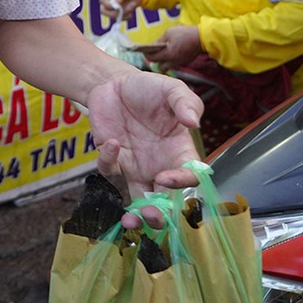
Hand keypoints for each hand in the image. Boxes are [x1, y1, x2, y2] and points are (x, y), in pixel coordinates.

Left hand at [86, 70, 204, 228]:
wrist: (114, 83)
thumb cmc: (149, 88)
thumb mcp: (172, 89)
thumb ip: (186, 102)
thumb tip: (194, 122)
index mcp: (179, 151)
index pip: (188, 177)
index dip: (182, 183)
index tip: (167, 178)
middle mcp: (159, 165)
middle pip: (165, 200)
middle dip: (160, 215)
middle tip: (152, 216)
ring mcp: (135, 166)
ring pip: (138, 200)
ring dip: (135, 215)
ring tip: (130, 220)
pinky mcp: (113, 159)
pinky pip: (110, 170)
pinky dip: (109, 161)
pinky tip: (112, 143)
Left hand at [139, 24, 203, 66]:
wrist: (202, 37)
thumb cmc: (185, 33)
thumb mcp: (169, 33)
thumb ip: (159, 40)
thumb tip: (152, 45)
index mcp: (168, 54)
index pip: (152, 58)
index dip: (147, 55)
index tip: (144, 51)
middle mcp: (173, 61)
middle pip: (159, 66)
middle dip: (155, 60)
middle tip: (153, 53)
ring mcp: (180, 63)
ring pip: (167, 66)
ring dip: (163, 62)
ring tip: (162, 54)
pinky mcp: (185, 62)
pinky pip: (174, 64)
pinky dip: (170, 61)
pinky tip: (171, 53)